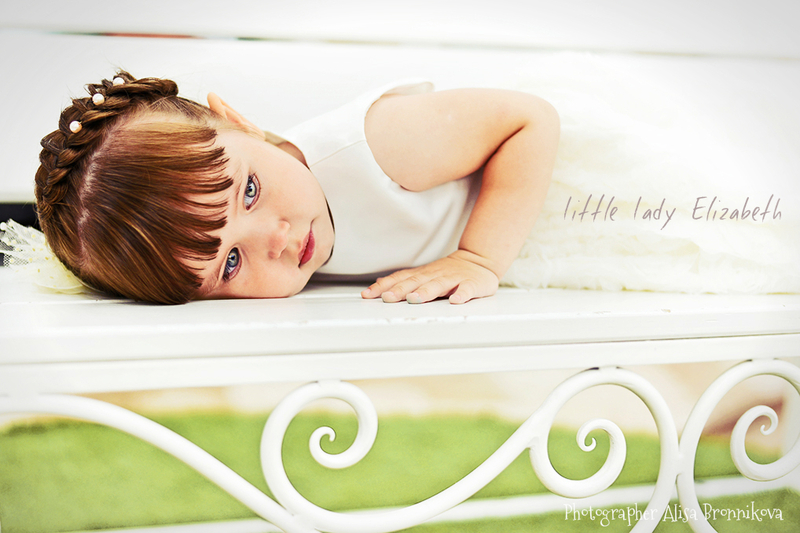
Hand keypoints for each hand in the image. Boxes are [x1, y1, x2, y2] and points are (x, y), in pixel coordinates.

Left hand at [361, 250, 498, 304]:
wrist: (479, 260)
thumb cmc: (449, 271)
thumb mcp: (424, 273)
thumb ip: (404, 279)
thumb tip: (380, 283)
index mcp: (423, 274)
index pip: (400, 279)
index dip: (384, 286)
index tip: (369, 295)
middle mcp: (435, 275)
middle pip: (416, 282)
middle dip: (400, 290)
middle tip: (388, 298)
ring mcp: (454, 278)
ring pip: (438, 284)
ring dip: (426, 291)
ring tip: (415, 299)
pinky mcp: (472, 283)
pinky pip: (467, 289)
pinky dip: (462, 295)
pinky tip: (456, 301)